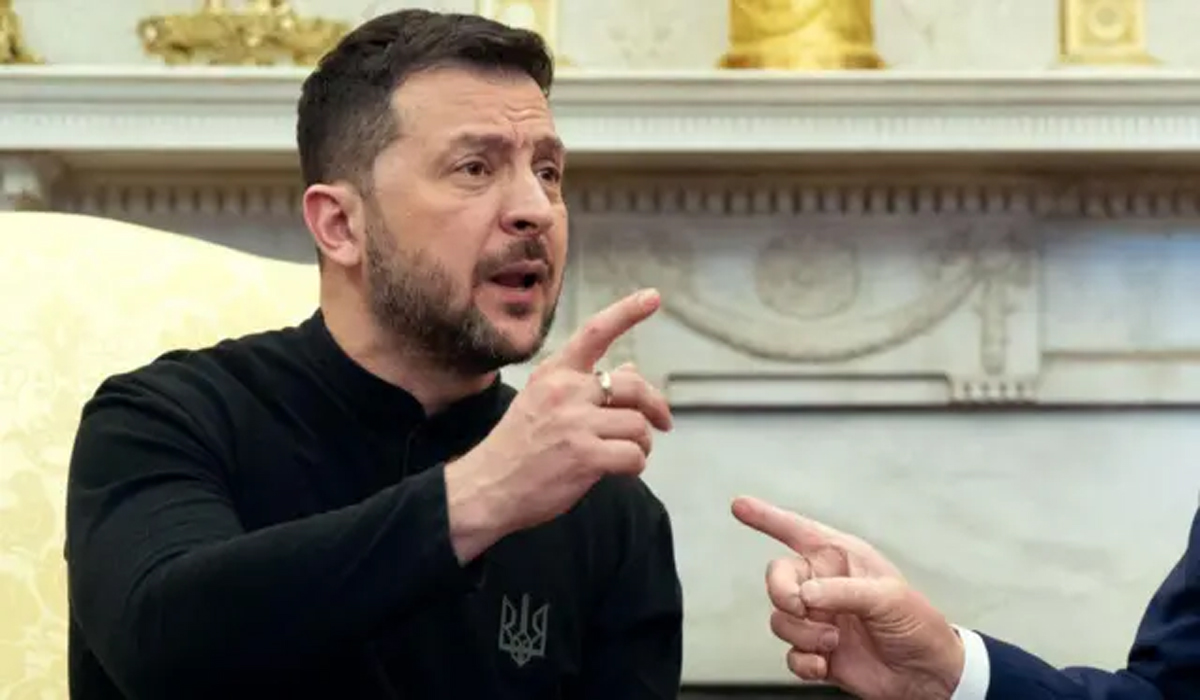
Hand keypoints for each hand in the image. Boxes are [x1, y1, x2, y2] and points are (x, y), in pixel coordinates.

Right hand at [446, 289, 672, 560]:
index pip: (595, 332)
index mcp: (554, 373)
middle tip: (664, 422)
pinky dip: (635, 465)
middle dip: (656, 405)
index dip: (627, 312)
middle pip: (632, 385)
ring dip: (642, 443)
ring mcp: (575, 423)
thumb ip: (585, 385)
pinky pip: (634, 455)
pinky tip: (621, 470)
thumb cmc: (517, 447)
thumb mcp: (543, 402)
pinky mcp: (584, 456)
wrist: (486, 487)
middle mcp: (565, 391)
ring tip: (628, 453)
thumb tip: (629, 368)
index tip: (653, 297)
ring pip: (637, 425)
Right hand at [731, 496, 964, 699]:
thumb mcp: (887, 598)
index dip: (766, 517)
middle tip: (802, 607)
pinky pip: (790, 655)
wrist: (928, 675)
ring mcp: (819, 619)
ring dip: (803, 634)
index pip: (796, 530)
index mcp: (841, 559)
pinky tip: (826, 665)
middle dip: (782, 593)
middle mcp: (824, 585)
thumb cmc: (918, 625)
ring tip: (833, 642)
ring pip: (780, 619)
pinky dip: (804, 663)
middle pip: (777, 578)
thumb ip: (841, 591)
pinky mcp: (817, 652)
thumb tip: (804, 595)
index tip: (739, 506)